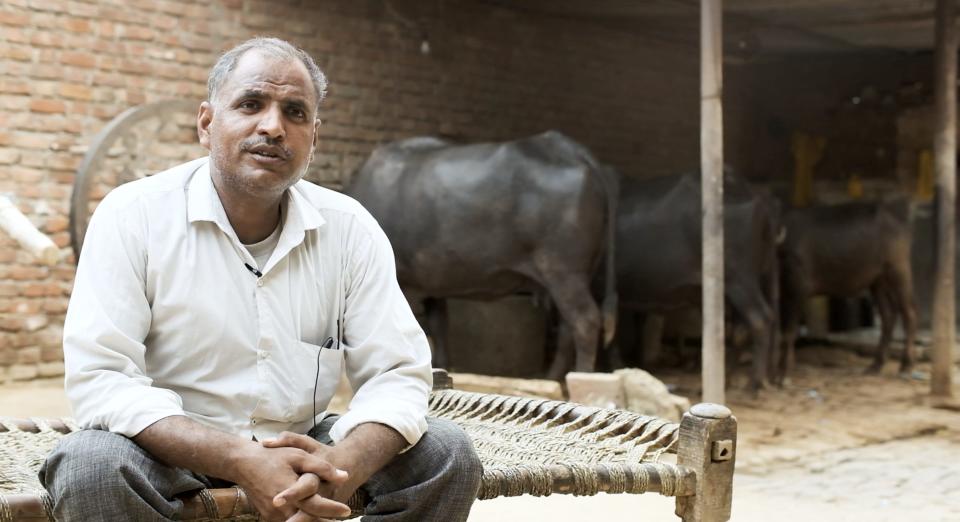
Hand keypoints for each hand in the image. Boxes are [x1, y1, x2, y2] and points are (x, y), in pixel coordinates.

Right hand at [235, 443, 351, 521]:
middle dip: (323, 521)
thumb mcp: (299, 456)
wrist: (244, 463)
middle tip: (340, 519)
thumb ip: (322, 468)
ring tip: (328, 519)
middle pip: (307, 521)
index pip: (316, 507)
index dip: (332, 510)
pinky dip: (300, 520)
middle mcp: (280, 508)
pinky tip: (312, 516)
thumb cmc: (273, 457)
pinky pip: (287, 521)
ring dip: (312, 521)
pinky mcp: (268, 516)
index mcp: (290, 492)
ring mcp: (272, 515)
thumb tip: (344, 476)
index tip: (346, 510)